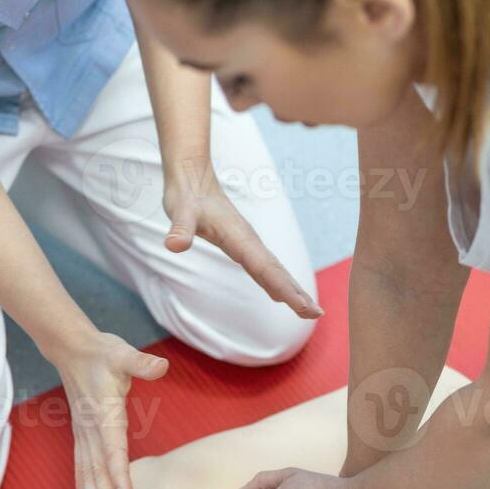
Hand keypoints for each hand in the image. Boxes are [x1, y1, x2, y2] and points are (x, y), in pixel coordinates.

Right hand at [49, 331, 168, 488]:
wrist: (73, 349)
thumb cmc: (102, 352)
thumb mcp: (123, 353)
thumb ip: (141, 363)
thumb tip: (161, 366)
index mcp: (105, 414)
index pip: (114, 448)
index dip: (119, 473)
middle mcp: (92, 429)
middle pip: (98, 468)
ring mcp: (84, 434)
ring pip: (87, 471)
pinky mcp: (82, 434)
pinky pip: (81, 465)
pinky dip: (82, 486)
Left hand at [163, 158, 322, 320]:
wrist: (192, 175)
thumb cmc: (186, 194)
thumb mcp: (179, 210)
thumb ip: (180, 229)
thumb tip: (173, 246)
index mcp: (238, 237)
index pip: (264, 268)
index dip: (283, 287)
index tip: (301, 304)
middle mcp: (249, 240)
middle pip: (277, 271)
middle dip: (297, 293)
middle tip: (316, 314)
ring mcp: (248, 242)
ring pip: (275, 270)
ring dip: (292, 289)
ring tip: (309, 310)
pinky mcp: (243, 244)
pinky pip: (265, 267)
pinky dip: (278, 282)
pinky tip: (283, 295)